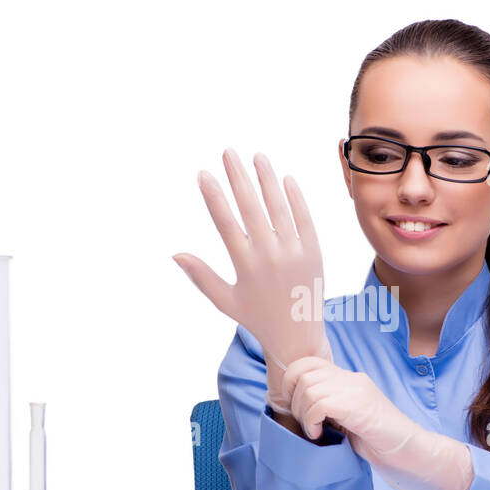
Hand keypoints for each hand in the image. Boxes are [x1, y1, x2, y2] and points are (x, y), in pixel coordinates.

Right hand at [173, 148, 331, 412]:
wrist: (298, 337)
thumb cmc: (257, 318)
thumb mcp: (225, 301)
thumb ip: (201, 276)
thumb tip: (175, 254)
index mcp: (245, 266)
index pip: (226, 223)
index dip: (214, 196)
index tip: (203, 174)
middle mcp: (269, 256)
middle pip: (251, 208)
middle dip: (238, 177)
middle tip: (229, 152)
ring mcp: (294, 252)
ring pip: (279, 208)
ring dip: (267, 179)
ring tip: (257, 156)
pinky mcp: (314, 252)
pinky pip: (304, 219)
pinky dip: (295, 198)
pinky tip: (285, 179)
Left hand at [282, 357, 473, 489]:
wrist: (407, 451)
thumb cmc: (376, 440)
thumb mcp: (347, 416)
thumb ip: (328, 403)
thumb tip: (295, 404)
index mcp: (349, 379)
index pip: (308, 362)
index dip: (292, 380)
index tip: (293, 405)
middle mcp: (352, 379)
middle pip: (303, 374)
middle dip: (295, 402)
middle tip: (306, 423)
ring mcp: (356, 390)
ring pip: (309, 389)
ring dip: (304, 414)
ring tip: (314, 431)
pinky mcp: (358, 406)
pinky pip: (319, 404)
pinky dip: (312, 421)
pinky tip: (319, 434)